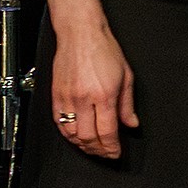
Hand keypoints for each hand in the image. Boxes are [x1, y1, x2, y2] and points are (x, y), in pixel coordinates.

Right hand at [50, 20, 133, 156]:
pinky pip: (59, 123)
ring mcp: (67, 98)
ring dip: (82, 145)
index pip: (108, 132)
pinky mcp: (56, 96)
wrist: (80, 34)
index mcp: (104, 95)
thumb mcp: (126, 76)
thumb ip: (128, 104)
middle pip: (88, 137)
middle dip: (98, 150)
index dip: (112, 147)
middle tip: (106, 153)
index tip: (116, 152)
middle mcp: (84, 99)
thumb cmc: (104, 50)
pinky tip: (76, 137)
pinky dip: (67, 135)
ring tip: (92, 148)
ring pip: (71, 134)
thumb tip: (132, 123)